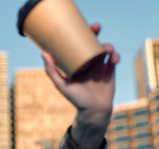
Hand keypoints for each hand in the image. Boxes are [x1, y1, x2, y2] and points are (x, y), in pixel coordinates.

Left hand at [42, 23, 119, 148]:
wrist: (94, 111)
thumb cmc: (76, 99)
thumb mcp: (62, 85)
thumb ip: (52, 71)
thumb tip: (43, 53)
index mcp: (76, 63)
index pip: (77, 45)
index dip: (79, 34)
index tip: (81, 27)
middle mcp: (87, 63)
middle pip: (91, 43)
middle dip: (95, 33)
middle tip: (96, 27)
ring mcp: (99, 66)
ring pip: (104, 50)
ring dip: (106, 45)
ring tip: (106, 49)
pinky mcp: (110, 71)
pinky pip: (114, 59)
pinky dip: (115, 56)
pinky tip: (113, 59)